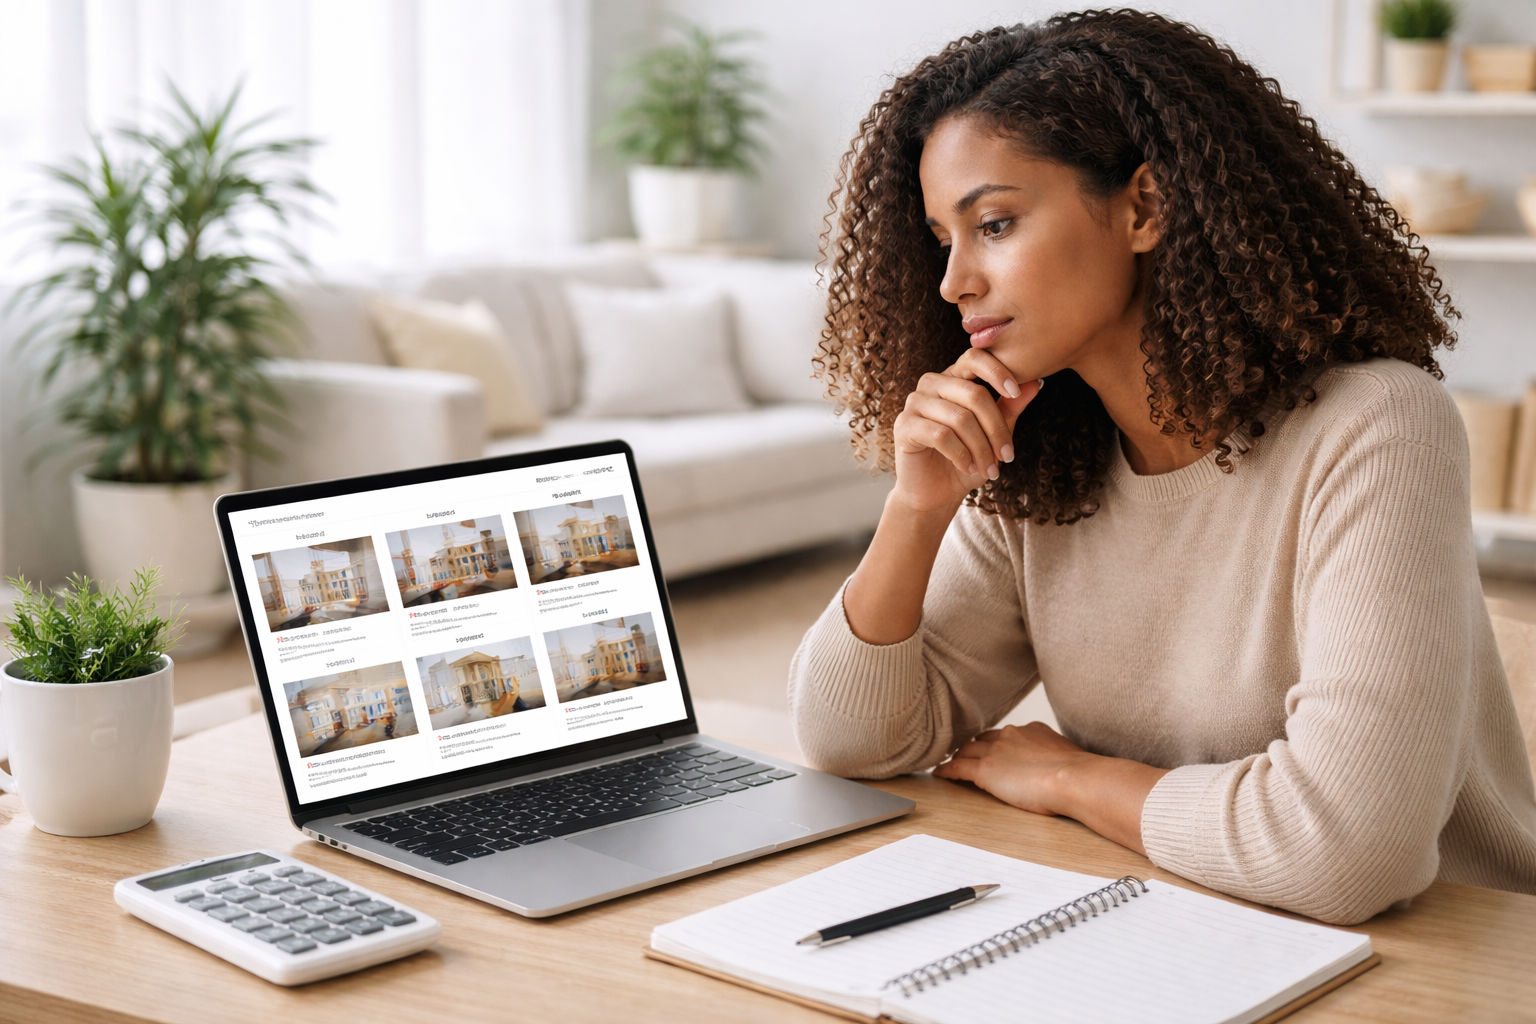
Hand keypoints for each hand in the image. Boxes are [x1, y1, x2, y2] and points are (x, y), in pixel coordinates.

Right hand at [891, 350, 1042, 514]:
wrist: (936, 494)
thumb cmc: (966, 460)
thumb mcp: (993, 434)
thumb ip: (1010, 407)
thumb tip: (1036, 382)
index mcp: (953, 378)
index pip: (974, 358)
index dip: (997, 371)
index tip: (1016, 392)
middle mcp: (931, 384)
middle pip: (973, 394)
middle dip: (996, 429)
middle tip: (1007, 456)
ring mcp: (915, 403)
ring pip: (960, 418)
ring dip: (981, 448)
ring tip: (989, 469)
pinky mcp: (904, 426)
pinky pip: (941, 435)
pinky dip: (961, 455)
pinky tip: (967, 467)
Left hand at [934, 722, 1168, 855]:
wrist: (1077, 779)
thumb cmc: (1083, 777)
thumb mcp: (1072, 760)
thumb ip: (1062, 761)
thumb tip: (1070, 773)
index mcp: (1033, 731)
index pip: (1007, 735)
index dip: (997, 743)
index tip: (994, 750)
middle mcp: (1012, 735)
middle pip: (984, 739)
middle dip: (974, 746)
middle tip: (965, 754)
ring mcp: (996, 751)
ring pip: (968, 750)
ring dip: (958, 756)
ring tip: (950, 763)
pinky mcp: (986, 769)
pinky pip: (958, 767)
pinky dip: (947, 770)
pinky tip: (940, 774)